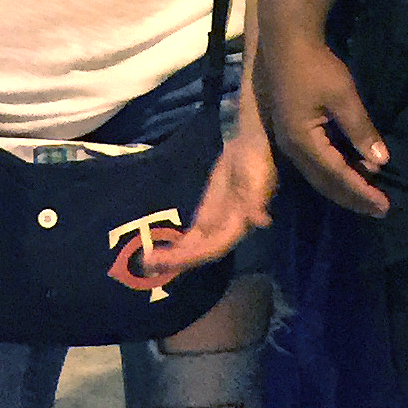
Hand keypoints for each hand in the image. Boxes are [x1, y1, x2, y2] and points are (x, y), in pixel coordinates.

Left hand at [133, 125, 278, 278]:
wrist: (249, 143)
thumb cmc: (256, 159)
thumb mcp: (257, 178)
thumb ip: (256, 200)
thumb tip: (261, 221)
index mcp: (238, 223)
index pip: (214, 247)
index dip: (193, 256)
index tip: (169, 260)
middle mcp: (226, 228)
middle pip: (200, 251)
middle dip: (176, 260)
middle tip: (146, 265)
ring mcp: (214, 222)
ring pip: (193, 246)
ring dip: (173, 257)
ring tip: (147, 262)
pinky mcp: (206, 214)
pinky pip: (191, 236)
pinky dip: (176, 245)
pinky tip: (158, 250)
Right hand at [259, 30, 389, 216]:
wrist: (286, 42)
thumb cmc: (316, 67)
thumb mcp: (343, 97)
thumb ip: (361, 131)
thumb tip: (381, 161)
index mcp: (303, 142)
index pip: (337, 176)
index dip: (361, 192)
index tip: (384, 205)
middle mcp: (292, 149)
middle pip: (325, 183)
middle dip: (353, 198)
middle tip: (380, 209)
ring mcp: (289, 142)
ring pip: (319, 175)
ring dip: (345, 186)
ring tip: (370, 194)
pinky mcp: (292, 133)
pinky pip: (316, 163)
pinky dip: (336, 172)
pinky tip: (354, 170)